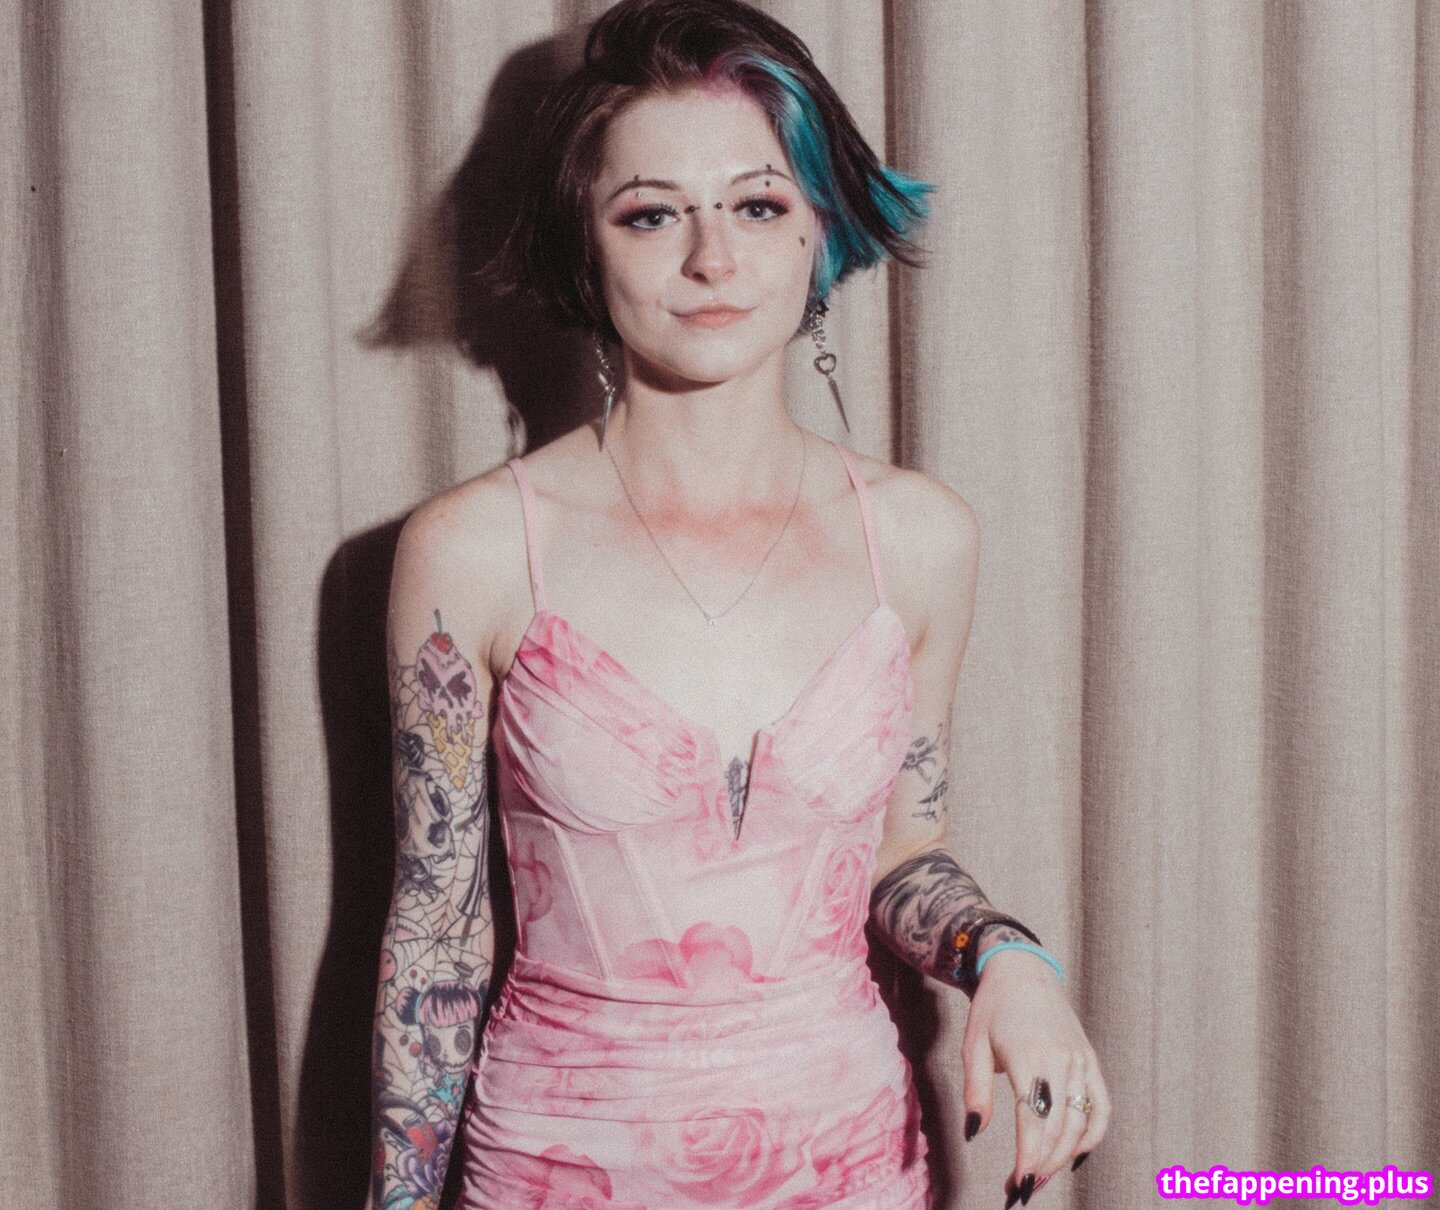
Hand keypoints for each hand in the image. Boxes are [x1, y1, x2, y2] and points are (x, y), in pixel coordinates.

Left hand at [959, 949, 1109, 1204]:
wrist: (1023, 970)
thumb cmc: (992, 1008)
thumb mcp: (973, 1045)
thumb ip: (975, 1091)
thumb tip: (972, 1133)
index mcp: (1028, 1055)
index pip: (1034, 1121)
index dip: (1027, 1158)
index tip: (1015, 1185)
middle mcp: (1061, 1060)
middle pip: (1059, 1128)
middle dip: (1041, 1165)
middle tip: (1020, 1188)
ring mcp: (1081, 1061)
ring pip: (1082, 1123)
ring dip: (1062, 1156)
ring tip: (1039, 1176)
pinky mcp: (1090, 1061)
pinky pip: (1101, 1107)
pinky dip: (1093, 1136)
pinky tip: (1074, 1156)